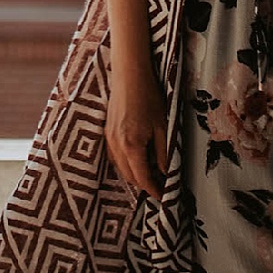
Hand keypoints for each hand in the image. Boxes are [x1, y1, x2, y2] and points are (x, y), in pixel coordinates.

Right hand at [105, 63, 168, 196]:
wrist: (129, 75)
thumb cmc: (148, 97)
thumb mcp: (162, 127)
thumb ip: (163, 153)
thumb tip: (166, 173)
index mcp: (131, 146)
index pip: (143, 179)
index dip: (154, 190)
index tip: (164, 197)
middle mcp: (116, 146)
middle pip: (130, 177)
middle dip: (145, 185)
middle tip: (161, 186)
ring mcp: (109, 139)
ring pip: (121, 168)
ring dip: (135, 175)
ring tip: (152, 175)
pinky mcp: (106, 132)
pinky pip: (115, 157)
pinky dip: (126, 164)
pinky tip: (137, 160)